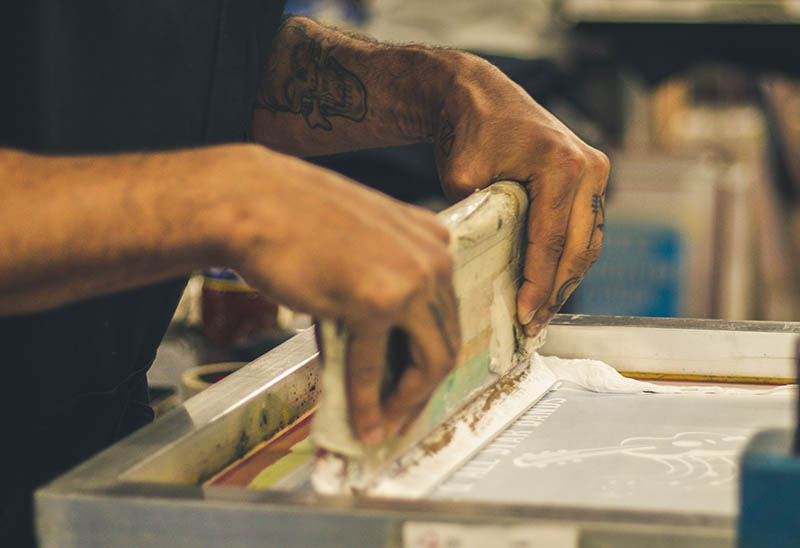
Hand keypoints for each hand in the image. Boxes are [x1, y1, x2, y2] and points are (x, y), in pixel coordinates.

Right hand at [214, 145, 460, 444]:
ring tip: (386, 425)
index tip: (418, 384)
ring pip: (429, 360)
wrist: (254, 204)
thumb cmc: (296, 221)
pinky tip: (363, 424)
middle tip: (404, 415)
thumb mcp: (363, 244)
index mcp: (433, 239)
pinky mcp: (375, 300)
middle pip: (444, 340)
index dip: (431, 357)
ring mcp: (409, 279)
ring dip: (406, 401)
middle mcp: (432, 258)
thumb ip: (386, 282)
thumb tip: (386, 349)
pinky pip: (374, 365)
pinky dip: (369, 403)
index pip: (446, 312)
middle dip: (424, 387)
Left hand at [433, 55, 609, 335]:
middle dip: (556, 292)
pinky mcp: (591, 176)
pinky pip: (587, 227)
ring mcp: (595, 170)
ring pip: (589, 242)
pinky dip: (571, 258)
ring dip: (567, 280)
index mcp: (561, 166)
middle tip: (533, 327)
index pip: (552, 242)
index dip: (538, 285)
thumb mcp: (464, 180)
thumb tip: (485, 275)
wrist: (478, 95)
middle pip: (578, 248)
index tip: (524, 317)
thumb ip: (481, 223)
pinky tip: (552, 283)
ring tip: (543, 314)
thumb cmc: (467, 133)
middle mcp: (588, 168)